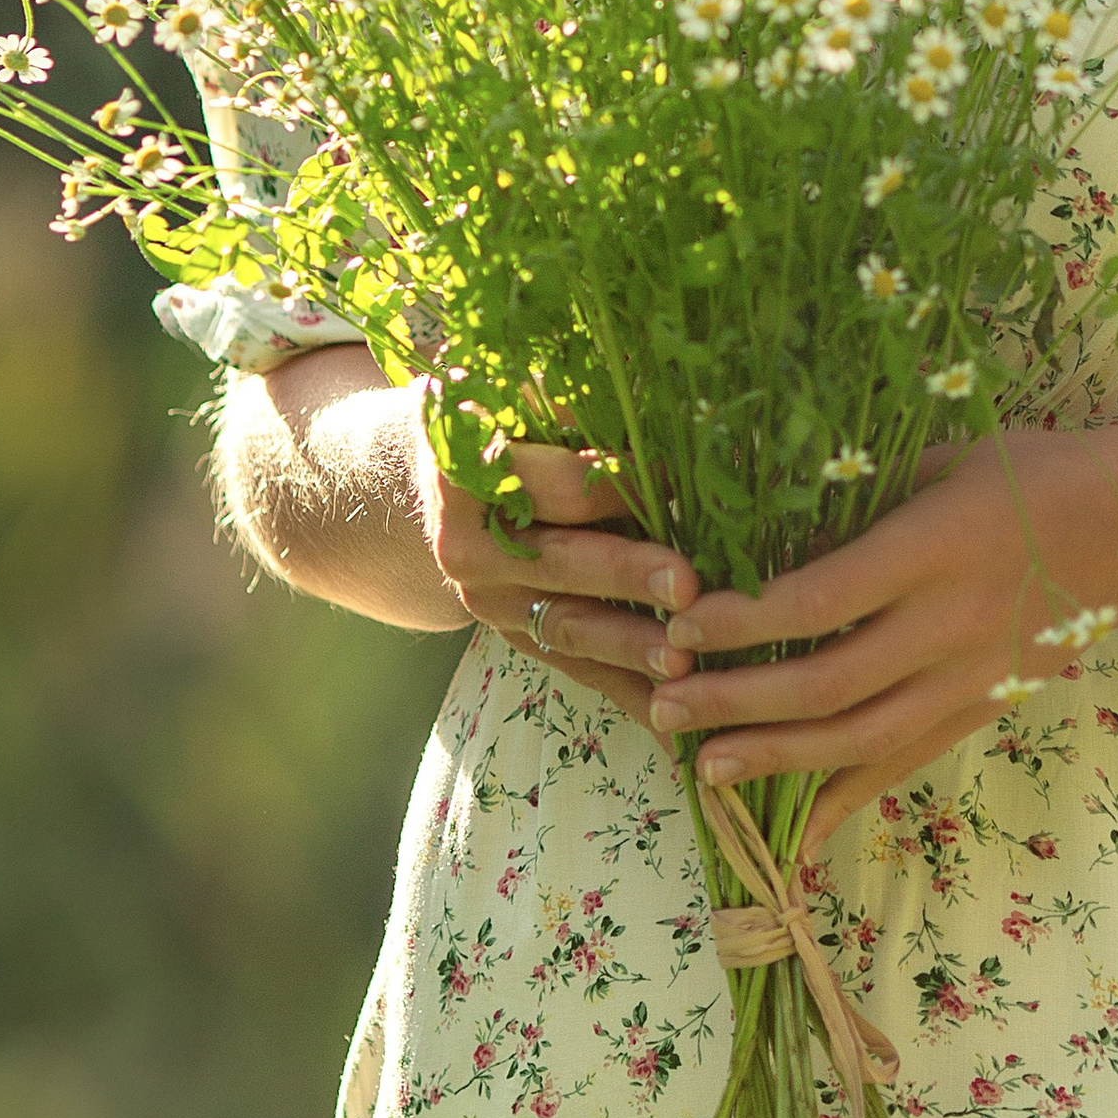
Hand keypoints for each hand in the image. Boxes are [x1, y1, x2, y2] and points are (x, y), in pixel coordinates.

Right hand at [420, 427, 703, 732]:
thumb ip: (582, 406)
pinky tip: (676, 725)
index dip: (622, 483)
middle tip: (689, 585)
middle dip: (628, 576)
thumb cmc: (497, 413)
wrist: (428, 474)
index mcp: (468, 473)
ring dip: (628, 647)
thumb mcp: (523, 392)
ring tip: (686, 662)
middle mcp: (468, 547)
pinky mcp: (513, 635)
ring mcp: (487, 601)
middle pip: (560, 562)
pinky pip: (575, 668)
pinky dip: (626, 694)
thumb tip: (669, 411)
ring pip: (566, 628)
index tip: (683, 482)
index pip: (556, 486)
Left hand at [647, 430, 1117, 855]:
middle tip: (666, 705)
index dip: (746, 621)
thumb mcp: (939, 461)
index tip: (684, 627)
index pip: (823, 597)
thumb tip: (757, 536)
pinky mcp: (983, 711)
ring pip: (860, 740)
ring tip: (704, 766)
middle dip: (737, 701)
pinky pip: (904, 764)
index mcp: (936, 546)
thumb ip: (859, 502)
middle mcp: (953, 623)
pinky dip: (844, 800)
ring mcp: (971, 679)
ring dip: (774, 758)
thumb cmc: (1023, 472)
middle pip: (829, 683)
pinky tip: (790, 828)